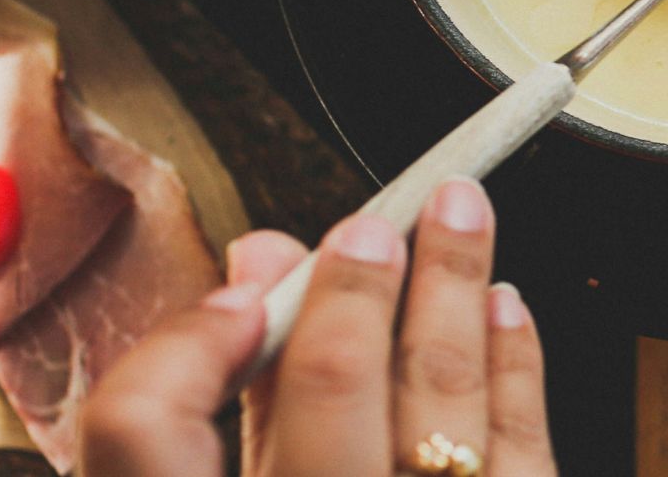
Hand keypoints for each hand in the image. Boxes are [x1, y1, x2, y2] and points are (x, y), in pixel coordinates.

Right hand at [79, 178, 558, 476]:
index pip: (142, 437)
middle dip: (358, 284)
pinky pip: (525, 449)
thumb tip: (258, 270)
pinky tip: (507, 311)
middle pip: (328, 391)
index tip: (232, 294)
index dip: (180, 348)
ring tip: (464, 217)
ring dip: (456, 291)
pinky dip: (516, 367)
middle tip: (379, 218)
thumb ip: (228, 421)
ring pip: (446, 402)